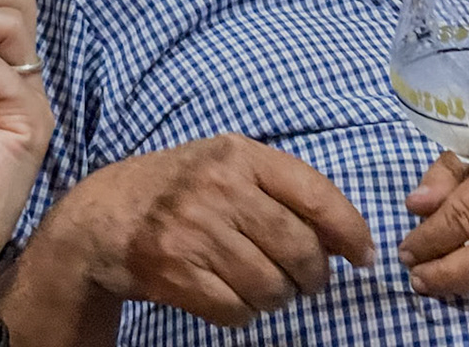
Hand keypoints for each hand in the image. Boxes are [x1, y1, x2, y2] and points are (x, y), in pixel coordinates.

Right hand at [32, 132, 374, 328]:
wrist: (104, 215)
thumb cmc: (180, 188)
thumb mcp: (227, 164)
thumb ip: (280, 187)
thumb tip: (345, 236)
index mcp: (239, 153)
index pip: (315, 193)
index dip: (349, 230)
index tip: (364, 255)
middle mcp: (218, 186)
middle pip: (298, 249)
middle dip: (314, 276)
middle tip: (309, 282)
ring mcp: (193, 229)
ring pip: (270, 286)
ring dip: (278, 298)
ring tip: (266, 287)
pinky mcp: (174, 271)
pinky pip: (235, 311)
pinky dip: (244, 314)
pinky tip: (233, 297)